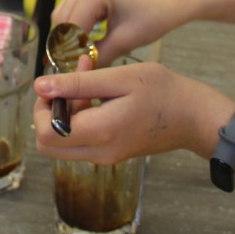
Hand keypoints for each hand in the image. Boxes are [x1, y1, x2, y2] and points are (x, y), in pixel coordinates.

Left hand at [33, 61, 228, 164]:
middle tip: (68, 82)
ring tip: (88, 76)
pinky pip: (82, 140)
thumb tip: (40, 86)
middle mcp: (98, 152)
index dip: (41, 107)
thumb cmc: (162, 92)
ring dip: (66, 111)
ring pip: (63, 142)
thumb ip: (77, 84)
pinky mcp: (112, 152)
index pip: (44, 133)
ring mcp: (105, 156)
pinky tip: (99, 90)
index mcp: (99, 133)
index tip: (56, 83)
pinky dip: (81, 117)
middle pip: (48, 144)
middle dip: (49, 111)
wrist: (194, 117)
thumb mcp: (119, 78)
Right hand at [54, 0, 192, 67]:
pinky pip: (74, 5)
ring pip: (65, 12)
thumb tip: (77, 72)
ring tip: (80, 55)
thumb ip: (97, 57)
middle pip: (62, 19)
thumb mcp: (125, 41)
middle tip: (74, 66)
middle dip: (67, 43)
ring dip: (70, 34)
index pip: (71, 27)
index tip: (71, 71)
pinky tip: (86, 40)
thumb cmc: (156, 16)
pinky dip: (77, 23)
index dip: (69, 51)